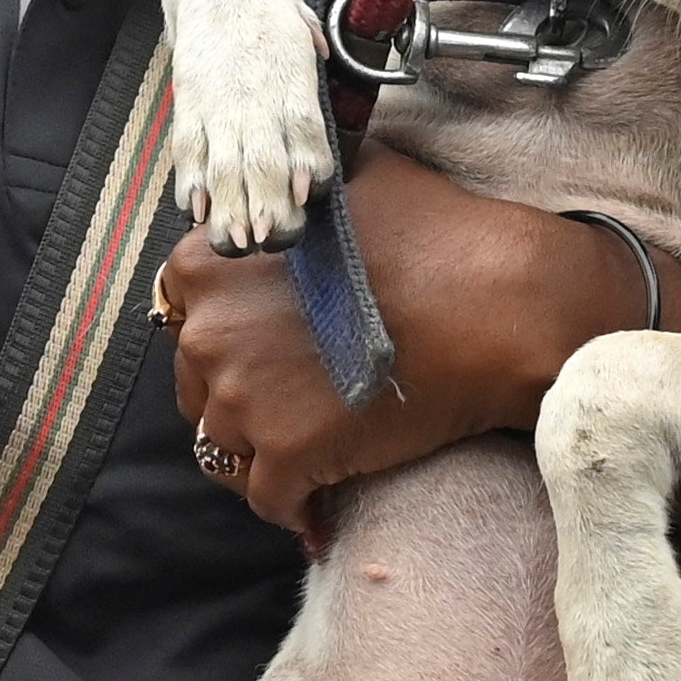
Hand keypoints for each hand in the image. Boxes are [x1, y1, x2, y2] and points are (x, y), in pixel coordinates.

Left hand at [157, 150, 656, 530]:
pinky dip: (291, 501)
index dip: (221, 330)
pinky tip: (319, 498)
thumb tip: (303, 185)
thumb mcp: (350, 178)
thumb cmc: (437, 235)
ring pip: (223, 448)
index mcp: (209, 262)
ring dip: (260, 451)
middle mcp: (210, 331)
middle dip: (235, 394)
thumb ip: (300, 192)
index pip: (180, 312)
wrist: (500, 305)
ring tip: (306, 450)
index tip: (258, 344)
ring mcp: (244, 397)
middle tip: (290, 398)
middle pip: (195, 384)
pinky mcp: (287, 455)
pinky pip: (269, 498)